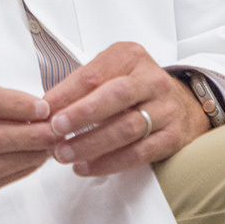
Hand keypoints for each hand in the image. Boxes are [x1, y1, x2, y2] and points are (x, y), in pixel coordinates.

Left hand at [43, 42, 209, 176]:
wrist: (181, 104)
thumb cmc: (132, 87)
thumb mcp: (109, 72)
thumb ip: (80, 86)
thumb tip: (45, 108)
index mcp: (130, 57)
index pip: (93, 74)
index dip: (65, 94)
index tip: (43, 111)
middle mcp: (152, 80)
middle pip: (115, 96)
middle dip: (81, 115)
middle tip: (55, 130)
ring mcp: (166, 109)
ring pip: (127, 128)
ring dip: (91, 144)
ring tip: (64, 154)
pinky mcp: (174, 137)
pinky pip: (139, 153)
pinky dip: (110, 162)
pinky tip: (86, 166)